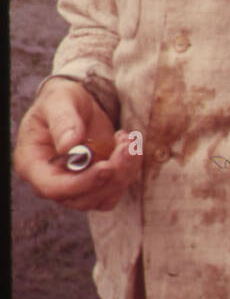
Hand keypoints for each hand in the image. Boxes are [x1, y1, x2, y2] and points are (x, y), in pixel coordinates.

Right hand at [13, 79, 139, 212]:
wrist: (77, 104)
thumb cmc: (61, 101)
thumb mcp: (58, 100)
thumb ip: (62, 120)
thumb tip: (70, 144)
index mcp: (32, 163)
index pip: (52, 187)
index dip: (80, 184)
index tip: (106, 167)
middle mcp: (52, 180)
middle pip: (81, 198)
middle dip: (110, 177)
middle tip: (126, 146)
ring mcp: (74, 186)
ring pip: (102, 198)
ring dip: (123, 174)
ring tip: (128, 141)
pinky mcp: (95, 184)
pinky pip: (115, 189)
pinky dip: (128, 171)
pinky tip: (129, 146)